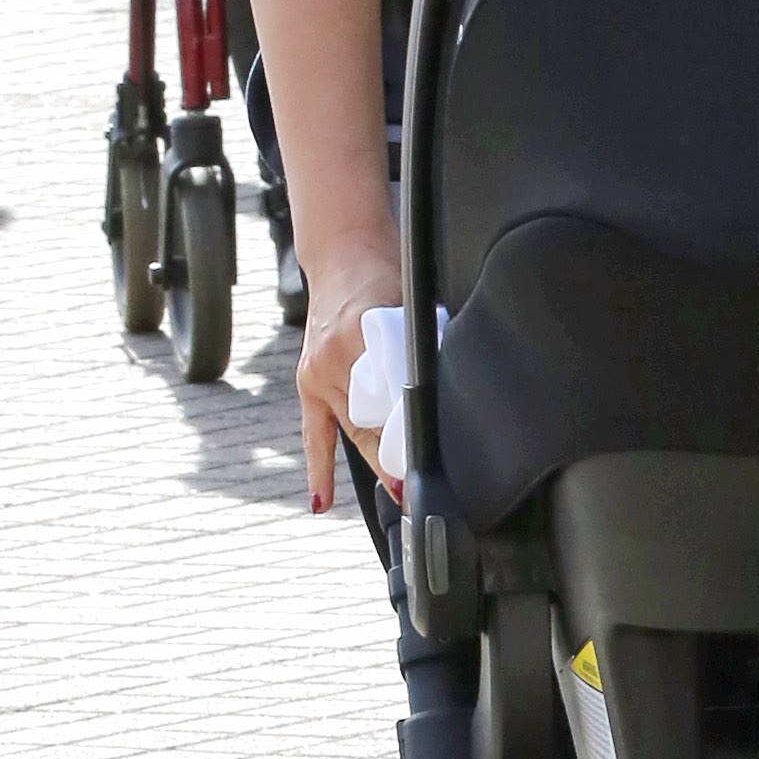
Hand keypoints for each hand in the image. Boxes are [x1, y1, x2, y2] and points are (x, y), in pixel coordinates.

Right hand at [296, 231, 405, 510]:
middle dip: (396, 457)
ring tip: (399, 495)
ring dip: (376, 461)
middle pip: (371, 421)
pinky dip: (321, 469)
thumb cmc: (386, 274)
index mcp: (362, 336)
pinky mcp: (308, 379)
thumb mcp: (413, 307)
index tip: (430, 460)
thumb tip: (450, 396)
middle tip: (420, 491)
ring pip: (352, 429)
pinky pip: (314, 433)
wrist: (343, 255)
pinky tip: (322, 503)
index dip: (412, 432)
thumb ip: (422, 350)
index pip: (394, 398)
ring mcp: (317, 372)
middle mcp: (335, 358)